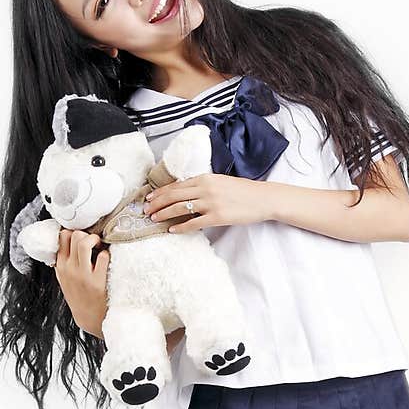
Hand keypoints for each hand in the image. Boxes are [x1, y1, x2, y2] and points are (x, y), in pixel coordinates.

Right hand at [54, 229, 108, 336]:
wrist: (88, 317)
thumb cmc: (79, 296)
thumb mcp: (64, 279)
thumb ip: (63, 262)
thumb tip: (66, 243)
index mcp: (61, 266)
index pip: (62, 237)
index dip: (74, 232)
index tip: (82, 237)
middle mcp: (70, 269)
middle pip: (74, 236)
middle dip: (86, 234)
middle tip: (94, 242)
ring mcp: (83, 275)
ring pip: (84, 243)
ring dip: (95, 239)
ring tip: (100, 246)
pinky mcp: (98, 281)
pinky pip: (103, 256)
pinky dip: (107, 254)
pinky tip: (107, 260)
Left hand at [142, 173, 272, 233]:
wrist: (262, 198)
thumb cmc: (243, 191)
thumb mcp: (220, 182)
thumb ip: (203, 186)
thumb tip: (186, 193)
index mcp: (205, 178)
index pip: (176, 185)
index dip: (160, 192)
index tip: (149, 198)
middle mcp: (205, 188)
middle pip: (174, 196)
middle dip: (157, 204)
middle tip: (145, 211)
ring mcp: (210, 203)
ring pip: (179, 208)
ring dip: (164, 214)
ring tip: (154, 219)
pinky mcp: (217, 217)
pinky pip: (193, 223)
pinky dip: (180, 227)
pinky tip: (172, 230)